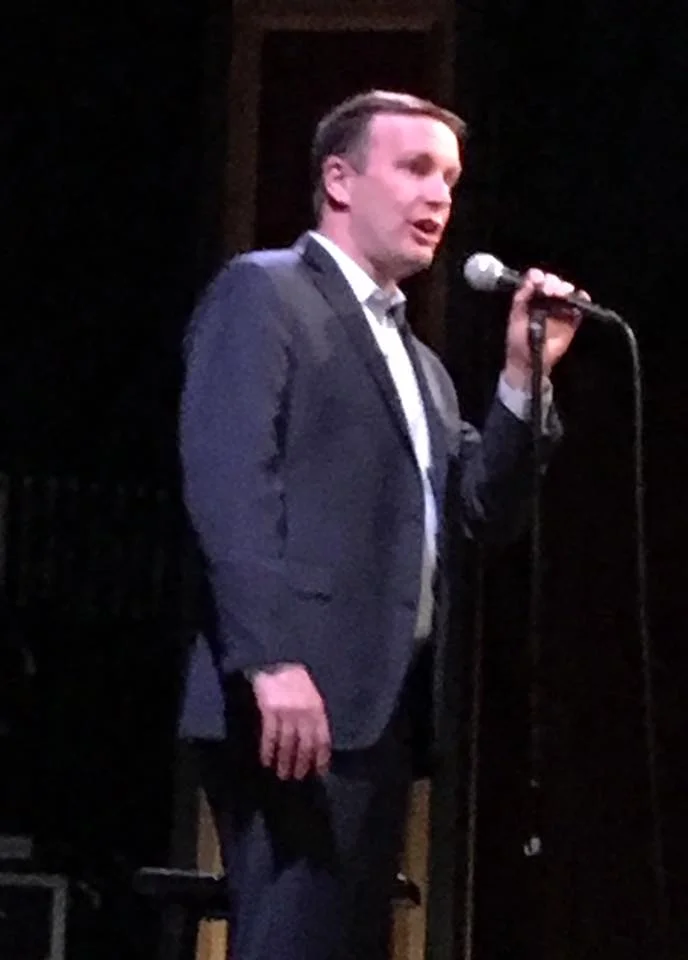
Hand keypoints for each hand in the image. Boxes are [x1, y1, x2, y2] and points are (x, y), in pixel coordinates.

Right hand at [251, 664, 330, 779]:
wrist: (276, 662)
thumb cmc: (296, 681)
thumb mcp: (312, 696)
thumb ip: (315, 716)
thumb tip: (317, 744)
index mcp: (318, 709)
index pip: (322, 740)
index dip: (321, 758)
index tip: (318, 773)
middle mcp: (304, 713)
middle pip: (304, 745)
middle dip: (301, 764)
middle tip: (296, 777)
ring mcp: (286, 711)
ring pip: (287, 743)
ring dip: (284, 761)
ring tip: (282, 773)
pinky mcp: (270, 709)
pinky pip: (270, 736)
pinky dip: (268, 751)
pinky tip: (267, 760)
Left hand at [503, 268, 586, 387]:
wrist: (528, 361)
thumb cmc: (518, 339)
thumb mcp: (515, 315)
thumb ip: (522, 297)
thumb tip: (531, 279)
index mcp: (531, 297)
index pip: (537, 280)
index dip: (539, 277)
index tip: (539, 279)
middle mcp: (546, 300)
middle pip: (554, 283)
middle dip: (553, 282)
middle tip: (550, 290)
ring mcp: (559, 310)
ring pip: (567, 293)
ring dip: (566, 289)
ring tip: (562, 294)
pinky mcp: (571, 321)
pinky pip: (579, 308)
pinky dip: (582, 300)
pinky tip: (579, 297)